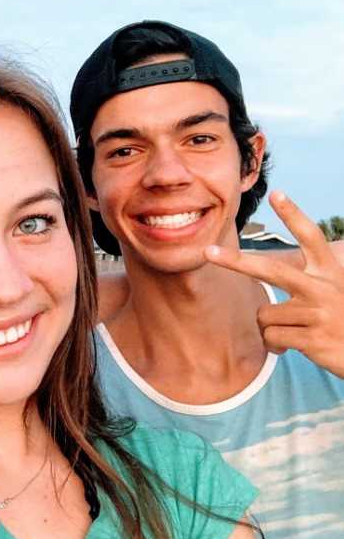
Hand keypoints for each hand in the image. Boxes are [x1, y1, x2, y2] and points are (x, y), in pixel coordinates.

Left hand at [204, 191, 343, 377]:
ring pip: (264, 315)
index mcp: (330, 272)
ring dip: (273, 327)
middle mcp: (324, 288)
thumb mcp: (334, 293)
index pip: (311, 237)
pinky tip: (299, 345)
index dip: (293, 215)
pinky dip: (277, 345)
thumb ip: (306, 282)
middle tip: (207, 251)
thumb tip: (271, 287)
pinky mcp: (313, 339)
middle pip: (270, 270)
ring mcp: (319, 313)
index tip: (277, 194)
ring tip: (300, 330)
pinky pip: (271, 337)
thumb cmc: (343, 322)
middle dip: (235, 261)